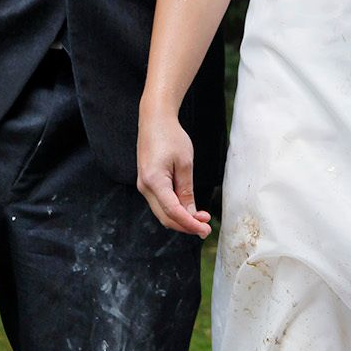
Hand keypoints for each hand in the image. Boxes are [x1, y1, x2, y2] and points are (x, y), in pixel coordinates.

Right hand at [137, 107, 211, 236]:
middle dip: (186, 225)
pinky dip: (175, 210)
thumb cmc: (171, 137)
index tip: (205, 229)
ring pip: (162, 212)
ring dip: (181, 218)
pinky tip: (189, 208)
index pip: (173, 211)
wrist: (155, 120)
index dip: (190, 224)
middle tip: (206, 227)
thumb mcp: (184, 164)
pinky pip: (160, 203)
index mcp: (154, 181)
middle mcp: (144, 186)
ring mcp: (143, 185)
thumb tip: (192, 214)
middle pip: (165, 217)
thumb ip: (187, 191)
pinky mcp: (147, 183)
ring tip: (201, 218)